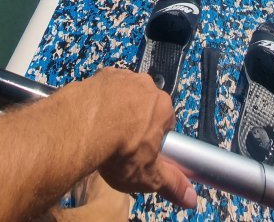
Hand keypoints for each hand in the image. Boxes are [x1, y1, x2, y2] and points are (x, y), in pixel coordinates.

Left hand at [88, 69, 196, 209]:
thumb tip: (192, 199)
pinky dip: (101, 100)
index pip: (166, 122)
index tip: (141, 151)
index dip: (154, 137)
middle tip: (122, 143)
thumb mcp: (148, 176)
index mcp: (163, 106)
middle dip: (137, 121)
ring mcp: (123, 77)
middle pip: (146, 105)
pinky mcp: (101, 74)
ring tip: (105, 131)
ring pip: (125, 95)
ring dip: (119, 108)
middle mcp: (146, 85)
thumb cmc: (119, 151)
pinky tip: (92, 117)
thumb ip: (172, 184)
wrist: (81, 127)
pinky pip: (106, 88)